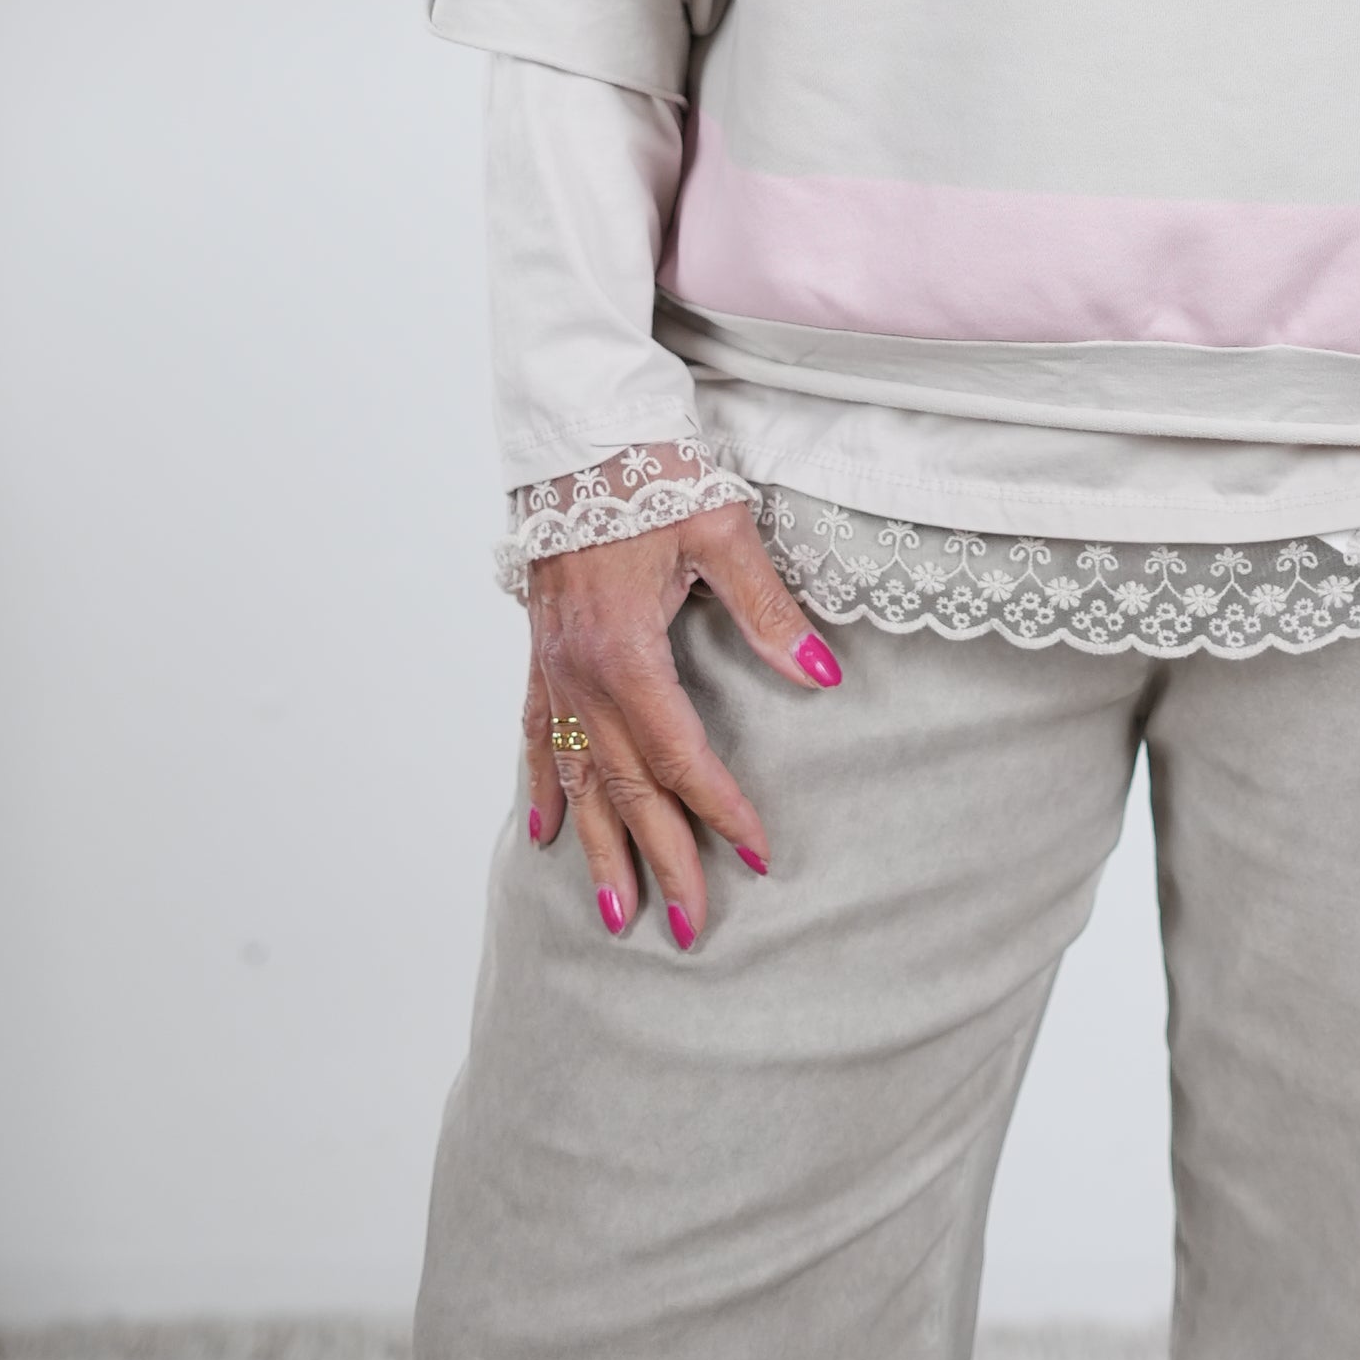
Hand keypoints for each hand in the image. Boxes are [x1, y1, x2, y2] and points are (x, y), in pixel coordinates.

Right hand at [521, 501, 841, 947]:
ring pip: (577, 778)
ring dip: (598, 847)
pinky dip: (543, 786)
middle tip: (691, 929)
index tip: (756, 855)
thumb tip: (823, 671)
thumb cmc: (651, 472)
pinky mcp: (540, 651)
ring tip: (618, 912)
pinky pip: (536, 736)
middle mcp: (581, 673)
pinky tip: (548, 830)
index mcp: (626, 652)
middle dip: (661, 860)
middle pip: (626, 787)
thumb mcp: (722, 530)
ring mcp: (553, 666)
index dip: (719, 809)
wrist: (580, 430)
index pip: (679, 756)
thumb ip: (767, 610)